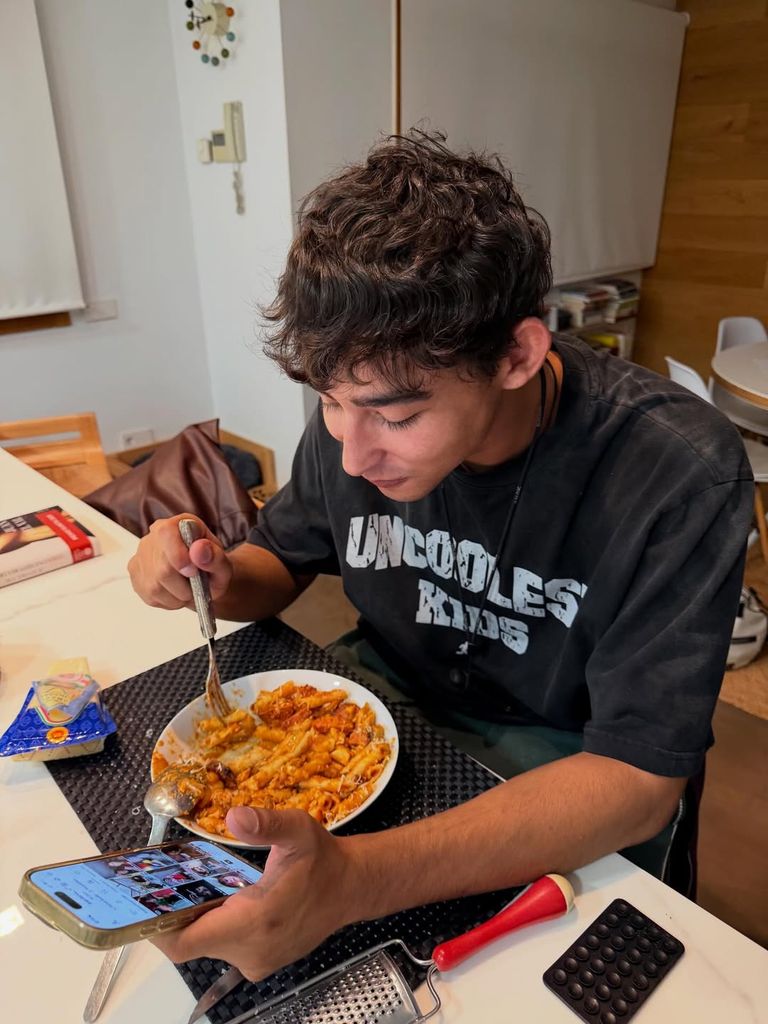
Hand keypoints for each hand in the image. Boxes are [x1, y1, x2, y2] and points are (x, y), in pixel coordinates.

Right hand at [127, 514, 232, 610]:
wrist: (203, 578)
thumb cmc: (211, 567)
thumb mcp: (223, 564)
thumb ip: (215, 556)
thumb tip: (199, 550)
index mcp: (178, 525)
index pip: (166, 533)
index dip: (178, 555)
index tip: (192, 572)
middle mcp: (154, 537)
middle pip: (162, 568)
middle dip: (184, 586)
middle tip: (196, 586)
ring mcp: (141, 555)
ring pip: (155, 587)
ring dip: (177, 596)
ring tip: (188, 590)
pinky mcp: (135, 574)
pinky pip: (150, 596)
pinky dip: (168, 601)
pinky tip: (176, 593)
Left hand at [153, 807, 356, 979]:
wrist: (350, 888)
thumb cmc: (323, 861)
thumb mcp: (298, 830)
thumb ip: (266, 823)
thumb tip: (235, 817)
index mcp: (256, 921)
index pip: (186, 943)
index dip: (157, 927)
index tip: (141, 904)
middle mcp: (252, 950)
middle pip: (190, 942)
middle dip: (176, 913)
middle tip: (165, 883)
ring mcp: (256, 960)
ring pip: (206, 945)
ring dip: (197, 918)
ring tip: (193, 886)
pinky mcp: (260, 961)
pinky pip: (223, 947)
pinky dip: (215, 925)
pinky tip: (220, 898)